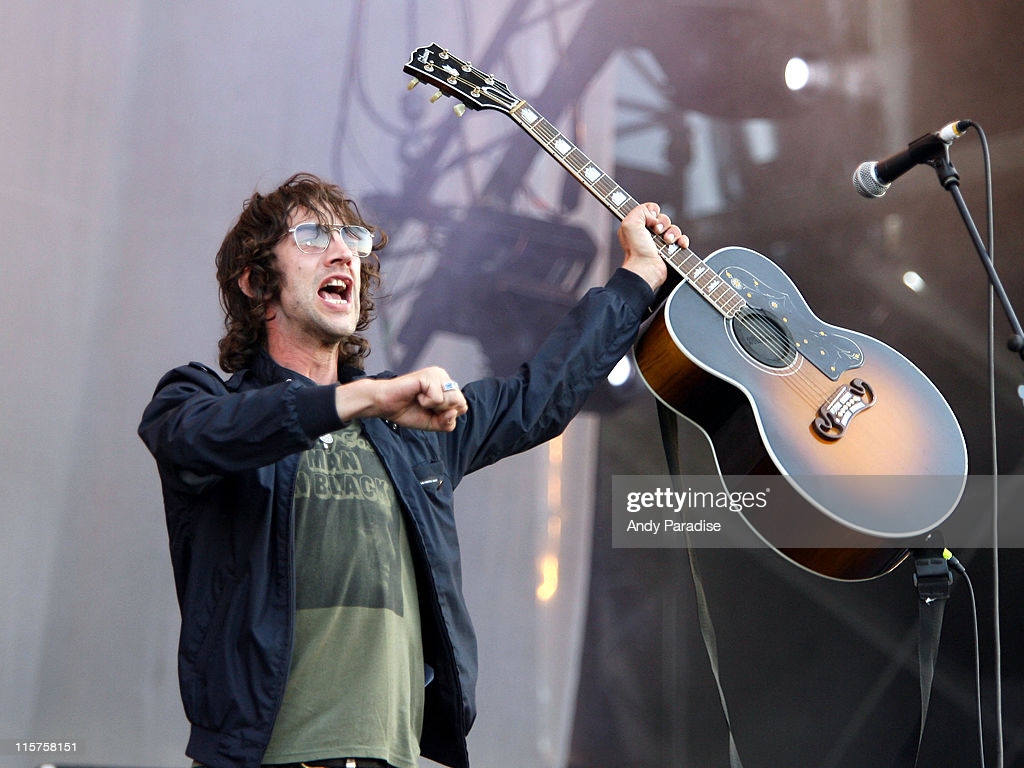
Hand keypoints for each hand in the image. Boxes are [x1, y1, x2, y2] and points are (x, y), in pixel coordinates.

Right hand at [336, 366, 468, 430]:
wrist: (385, 406)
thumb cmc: (407, 411)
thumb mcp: (433, 423)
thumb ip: (448, 422)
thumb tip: (454, 411)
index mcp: (446, 386)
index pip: (462, 406)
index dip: (447, 416)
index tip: (430, 412)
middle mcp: (444, 377)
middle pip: (460, 403)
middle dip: (442, 412)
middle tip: (425, 406)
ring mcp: (437, 374)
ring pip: (452, 400)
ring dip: (434, 407)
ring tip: (420, 399)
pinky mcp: (429, 375)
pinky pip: (438, 398)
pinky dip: (426, 402)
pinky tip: (416, 395)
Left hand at [618, 203, 687, 291]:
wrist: (646, 269)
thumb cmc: (636, 250)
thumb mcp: (629, 223)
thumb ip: (640, 210)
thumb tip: (654, 214)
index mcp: (637, 226)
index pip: (650, 210)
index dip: (652, 212)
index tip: (651, 218)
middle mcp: (648, 234)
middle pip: (663, 218)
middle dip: (663, 223)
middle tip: (657, 231)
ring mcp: (660, 243)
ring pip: (674, 228)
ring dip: (673, 233)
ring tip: (667, 241)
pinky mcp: (670, 251)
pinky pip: (682, 240)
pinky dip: (682, 240)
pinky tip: (679, 244)